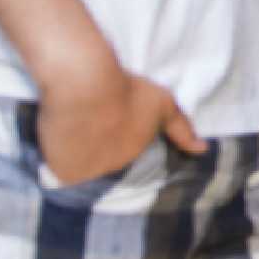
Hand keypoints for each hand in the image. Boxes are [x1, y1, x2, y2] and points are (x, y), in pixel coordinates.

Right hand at [37, 54, 202, 189]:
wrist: (85, 85)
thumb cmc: (125, 90)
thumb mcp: (162, 103)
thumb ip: (181, 128)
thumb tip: (202, 149)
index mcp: (136, 152)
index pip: (122, 151)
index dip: (110, 133)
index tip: (102, 118)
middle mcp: (116, 169)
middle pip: (100, 160)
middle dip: (93, 143)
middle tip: (84, 119)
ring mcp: (91, 174)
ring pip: (79, 166)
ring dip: (72, 152)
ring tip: (68, 126)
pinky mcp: (65, 173)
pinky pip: (58, 172)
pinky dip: (56, 159)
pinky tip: (56, 138)